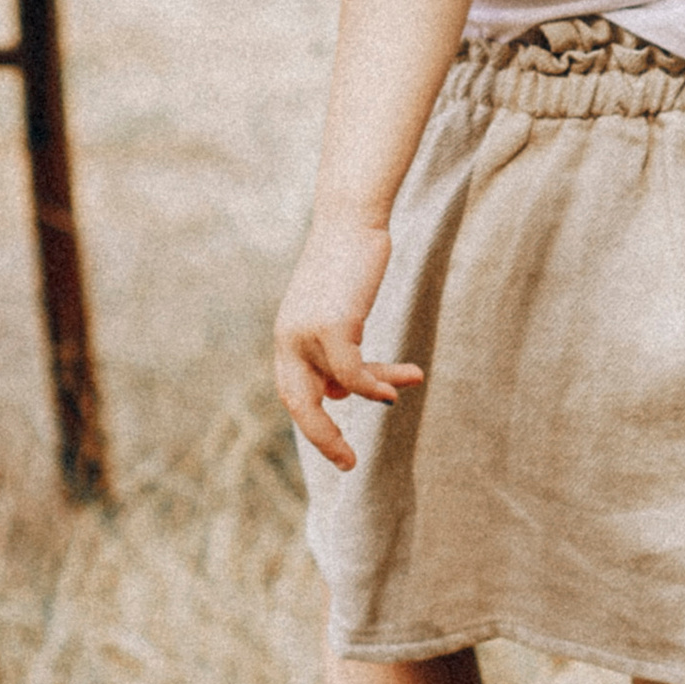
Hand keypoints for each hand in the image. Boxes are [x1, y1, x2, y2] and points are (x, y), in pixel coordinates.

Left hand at [273, 209, 422, 472]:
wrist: (351, 220)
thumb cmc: (349, 263)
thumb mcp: (336, 311)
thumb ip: (332, 349)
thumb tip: (336, 392)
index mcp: (287, 338)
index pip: (293, 392)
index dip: (314, 421)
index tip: (340, 445)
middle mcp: (289, 338)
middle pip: (298, 403)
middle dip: (324, 437)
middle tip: (349, 463)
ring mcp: (307, 333)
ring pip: (332, 390)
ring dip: (368, 398)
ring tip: (396, 400)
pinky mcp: (332, 324)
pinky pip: (352, 374)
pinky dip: (373, 386)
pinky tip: (397, 386)